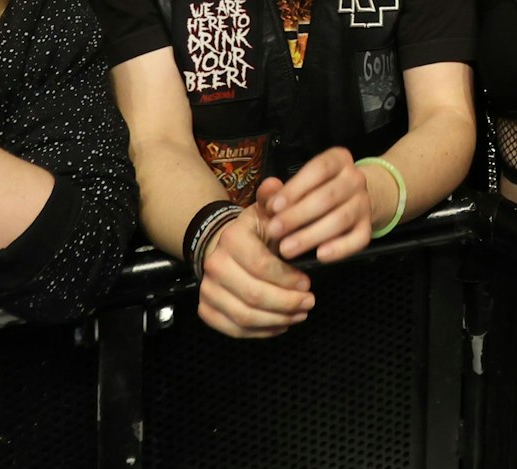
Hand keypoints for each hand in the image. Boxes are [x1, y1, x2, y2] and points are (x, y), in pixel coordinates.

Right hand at [197, 200, 312, 338]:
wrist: (226, 246)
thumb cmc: (255, 232)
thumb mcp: (267, 212)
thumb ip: (273, 200)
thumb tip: (274, 185)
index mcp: (232, 240)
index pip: (262, 267)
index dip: (288, 279)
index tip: (308, 283)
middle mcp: (215, 265)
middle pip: (254, 295)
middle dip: (287, 303)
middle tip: (309, 302)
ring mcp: (208, 289)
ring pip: (245, 316)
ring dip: (277, 319)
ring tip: (300, 314)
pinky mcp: (207, 309)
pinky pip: (233, 329)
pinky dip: (260, 332)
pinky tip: (280, 324)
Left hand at [261, 147, 373, 262]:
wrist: (350, 200)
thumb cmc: (314, 192)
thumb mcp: (296, 185)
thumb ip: (278, 190)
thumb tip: (268, 188)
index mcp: (338, 160)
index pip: (320, 169)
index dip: (296, 188)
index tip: (274, 207)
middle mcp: (355, 179)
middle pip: (328, 196)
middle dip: (298, 215)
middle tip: (274, 231)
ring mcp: (364, 203)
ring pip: (341, 219)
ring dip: (311, 235)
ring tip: (287, 249)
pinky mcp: (368, 227)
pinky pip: (358, 239)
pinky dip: (339, 249)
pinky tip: (319, 255)